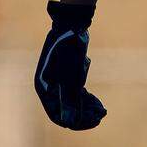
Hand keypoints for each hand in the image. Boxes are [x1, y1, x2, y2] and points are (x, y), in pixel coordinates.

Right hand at [35, 1, 105, 129]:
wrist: (72, 25)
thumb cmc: (69, 49)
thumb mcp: (70, 76)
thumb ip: (69, 99)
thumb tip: (70, 121)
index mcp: (44, 88)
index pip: (57, 114)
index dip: (75, 122)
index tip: (92, 122)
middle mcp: (49, 87)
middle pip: (66, 109)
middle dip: (84, 115)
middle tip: (101, 115)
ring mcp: (59, 81)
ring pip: (73, 102)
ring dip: (88, 108)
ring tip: (103, 111)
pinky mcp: (68, 74)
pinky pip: (77, 92)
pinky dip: (87, 98)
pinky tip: (98, 103)